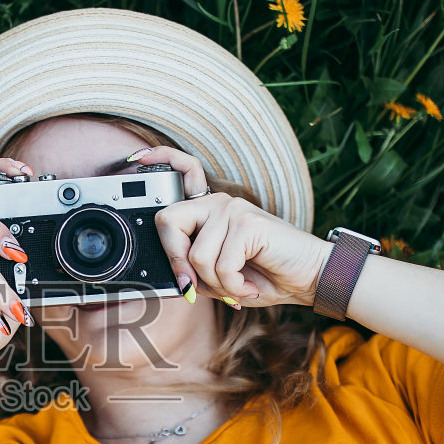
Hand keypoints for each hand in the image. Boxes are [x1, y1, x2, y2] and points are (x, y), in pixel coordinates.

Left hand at [127, 144, 333, 308]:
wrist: (308, 278)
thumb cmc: (264, 276)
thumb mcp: (220, 277)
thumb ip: (195, 271)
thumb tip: (176, 280)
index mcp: (209, 211)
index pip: (181, 173)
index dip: (158, 160)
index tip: (135, 158)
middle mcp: (218, 203)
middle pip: (169, 221)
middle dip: (177, 262)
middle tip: (194, 286)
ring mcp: (232, 209)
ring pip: (197, 257)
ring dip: (217, 284)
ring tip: (238, 284)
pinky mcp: (247, 222)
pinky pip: (220, 264)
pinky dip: (233, 285)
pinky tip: (249, 283)